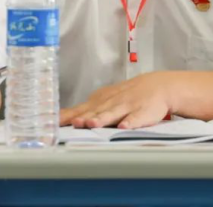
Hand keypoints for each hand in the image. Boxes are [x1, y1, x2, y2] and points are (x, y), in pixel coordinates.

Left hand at [60, 72, 179, 129]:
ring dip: (102, 118)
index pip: (81, 109)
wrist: (157, 86)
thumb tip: (56, 118)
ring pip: (113, 113)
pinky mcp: (143, 112)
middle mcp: (111, 103)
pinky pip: (137, 118)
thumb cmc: (125, 96)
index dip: (69, 116)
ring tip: (92, 123)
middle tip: (73, 123)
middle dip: (84, 118)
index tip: (54, 123)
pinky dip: (130, 122)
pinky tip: (123, 126)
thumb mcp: (103, 100)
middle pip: (95, 111)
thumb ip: (83, 110)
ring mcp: (127, 106)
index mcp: (100, 101)